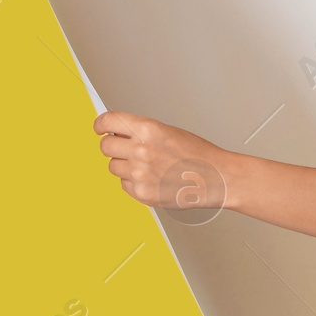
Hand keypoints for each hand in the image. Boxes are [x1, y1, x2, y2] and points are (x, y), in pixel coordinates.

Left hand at [93, 111, 232, 213]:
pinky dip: (133, 182)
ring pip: (113, 167)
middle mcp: (140, 150)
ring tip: (146, 165)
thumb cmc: (197, 154)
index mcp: (147, 129)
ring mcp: (140, 174)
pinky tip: (152, 178)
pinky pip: (124, 185)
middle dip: (112, 146)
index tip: (99, 127)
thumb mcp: (168, 131)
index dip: (100, 124)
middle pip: (105, 146)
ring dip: (124, 165)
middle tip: (122, 148)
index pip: (108, 122)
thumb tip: (116, 133)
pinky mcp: (142, 193)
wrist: (216, 177)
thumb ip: (140, 132)